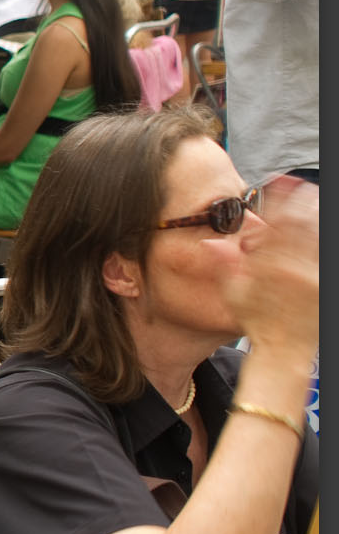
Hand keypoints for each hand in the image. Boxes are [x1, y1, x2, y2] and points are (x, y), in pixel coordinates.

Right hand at [210, 176, 318, 363]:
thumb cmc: (256, 322)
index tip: (280, 182)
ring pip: (315, 238)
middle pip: (299, 226)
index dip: (278, 200)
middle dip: (301, 202)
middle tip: (301, 184)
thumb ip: (225, 265)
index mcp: (267, 268)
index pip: (274, 224)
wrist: (283, 350)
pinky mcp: (323, 287)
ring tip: (313, 199)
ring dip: (314, 215)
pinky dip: (321, 239)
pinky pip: (322, 255)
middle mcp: (292, 270)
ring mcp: (312, 278)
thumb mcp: (232, 294)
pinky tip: (319, 228)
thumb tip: (210, 242)